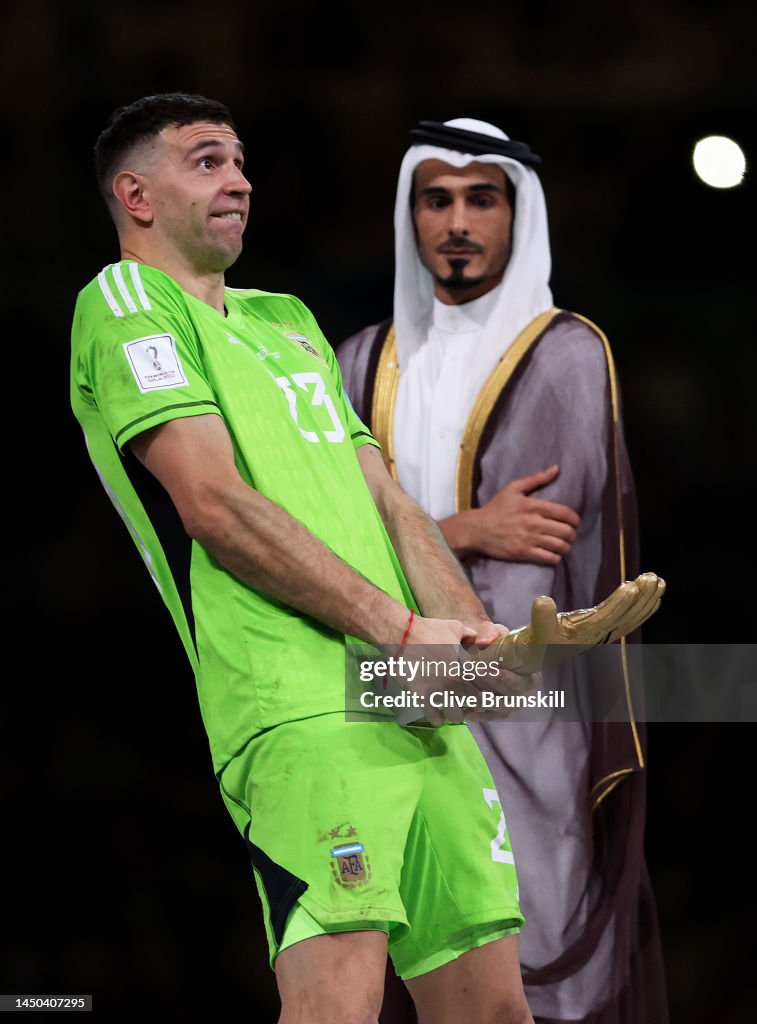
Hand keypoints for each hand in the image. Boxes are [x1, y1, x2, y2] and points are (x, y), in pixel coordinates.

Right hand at [440, 464, 579, 563]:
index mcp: (533, 505)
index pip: (565, 513)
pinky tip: (554, 555)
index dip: (575, 520)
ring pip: (559, 546)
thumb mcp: (513, 488)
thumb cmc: (495, 508)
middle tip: (570, 536)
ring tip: (564, 546)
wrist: (477, 529)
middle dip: (572, 535)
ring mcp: (528, 539)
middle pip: (565, 531)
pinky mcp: (523, 553)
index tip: (575, 523)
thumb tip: (556, 468)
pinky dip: (556, 558)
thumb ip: (536, 479)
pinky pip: (549, 558)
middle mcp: (533, 522)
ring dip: (566, 547)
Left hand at [461, 621, 537, 719]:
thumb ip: (491, 632)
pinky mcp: (496, 712)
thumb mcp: (495, 633)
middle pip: (512, 698)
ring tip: (472, 693)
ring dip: (487, 702)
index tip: (494, 670)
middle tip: (476, 675)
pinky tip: (466, 710)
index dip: (511, 679)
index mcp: (530, 675)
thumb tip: (482, 641)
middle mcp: (523, 693)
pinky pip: (489, 717)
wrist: (482, 656)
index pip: (526, 682)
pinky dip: (478, 715)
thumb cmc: (494, 644)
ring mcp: (510, 704)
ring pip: (501, 709)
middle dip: (494, 686)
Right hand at [482, 572, 665, 675]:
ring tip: (659, 581)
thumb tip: (543, 600)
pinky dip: (641, 607)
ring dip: (645, 601)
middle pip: (624, 618)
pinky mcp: (601, 628)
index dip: (618, 604)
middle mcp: (595, 637)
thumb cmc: (532, 643)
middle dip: (640, 599)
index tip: (631, 586)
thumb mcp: (533, 631)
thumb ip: (539, 618)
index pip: (603, 619)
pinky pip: (626, 618)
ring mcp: (601, 633)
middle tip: (652, 579)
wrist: (532, 656)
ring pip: (629, 618)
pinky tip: (652, 595)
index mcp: (580, 637)